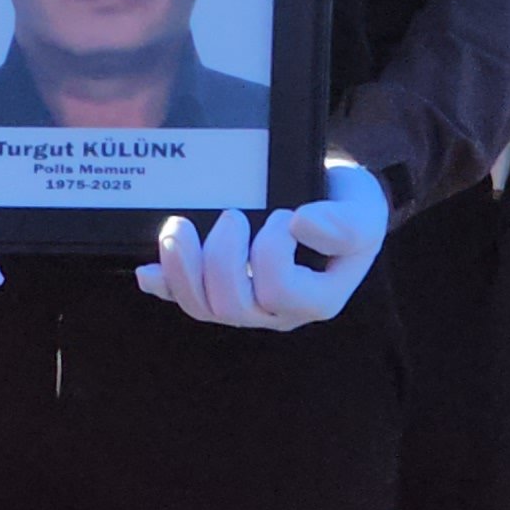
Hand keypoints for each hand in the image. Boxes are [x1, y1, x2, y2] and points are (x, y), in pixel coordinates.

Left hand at [136, 161, 389, 330]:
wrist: (332, 198)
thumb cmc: (348, 205)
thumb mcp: (363, 209)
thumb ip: (345, 223)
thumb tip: (302, 224)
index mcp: (316, 299)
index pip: (280, 290)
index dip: (272, 251)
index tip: (285, 214)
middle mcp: (278, 311)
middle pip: (233, 306)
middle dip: (221, 258)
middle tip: (232, 215)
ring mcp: (247, 303)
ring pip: (203, 307)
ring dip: (182, 269)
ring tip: (177, 230)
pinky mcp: (221, 288)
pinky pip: (187, 298)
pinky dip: (164, 285)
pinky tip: (146, 273)